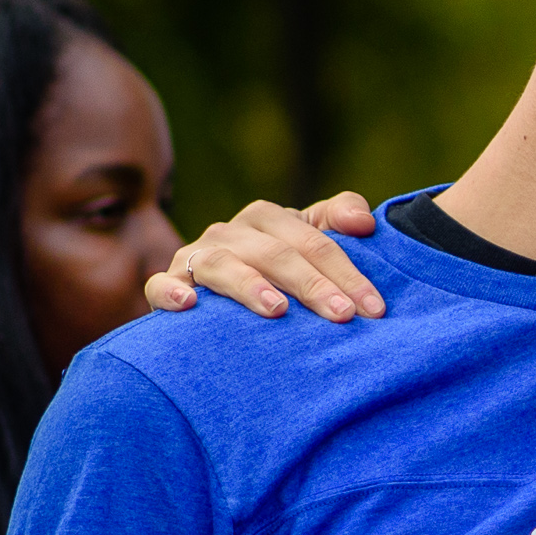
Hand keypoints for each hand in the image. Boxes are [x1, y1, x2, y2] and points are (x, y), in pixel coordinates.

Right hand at [147, 191, 383, 322]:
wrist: (216, 298)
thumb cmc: (277, 272)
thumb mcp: (309, 243)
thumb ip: (338, 221)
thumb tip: (365, 222)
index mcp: (267, 219)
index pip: (313, 241)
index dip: (347, 272)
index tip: (373, 308)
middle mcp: (230, 232)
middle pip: (276, 253)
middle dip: (312, 284)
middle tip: (341, 315)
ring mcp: (196, 257)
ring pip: (223, 264)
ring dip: (250, 285)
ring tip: (277, 309)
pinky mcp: (169, 284)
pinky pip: (161, 285)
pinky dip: (171, 291)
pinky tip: (189, 305)